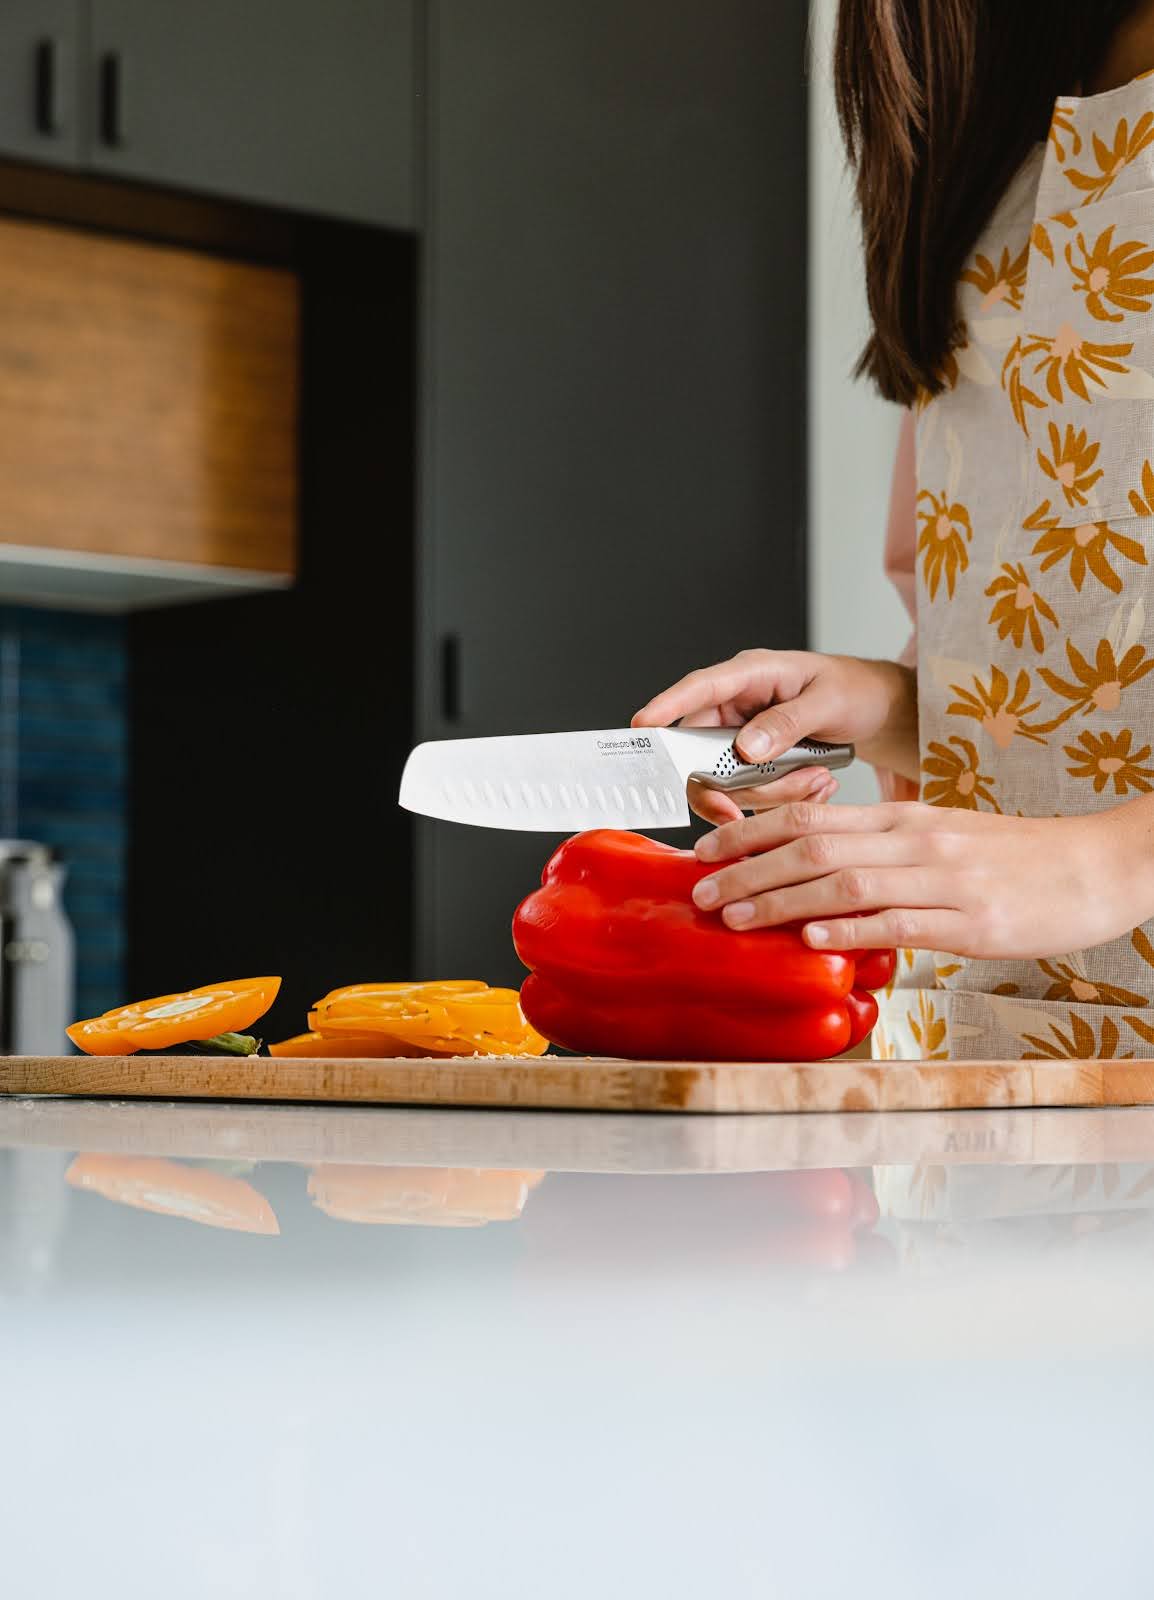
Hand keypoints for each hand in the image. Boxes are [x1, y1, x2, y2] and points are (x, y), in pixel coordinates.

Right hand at [632, 649, 916, 823]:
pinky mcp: (754, 767)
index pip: (699, 688)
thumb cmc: (854, 690)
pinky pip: (751, 795)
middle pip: (704, 753)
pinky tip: (816, 783)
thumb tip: (746, 748)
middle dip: (736, 783)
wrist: (878, 711)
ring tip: (818, 778)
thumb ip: (786, 722)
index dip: (667, 706)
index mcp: (750, 675)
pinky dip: (783, 800)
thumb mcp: (828, 700)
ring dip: (772, 793)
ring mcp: (742, 739)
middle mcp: (736, 708)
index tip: (643, 725)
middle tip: (763, 800)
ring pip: (729, 783)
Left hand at [690, 798, 1153, 958]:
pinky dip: (849, 930)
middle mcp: (914, 840)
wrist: (1097, 866)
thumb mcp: (943, 838)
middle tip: (699, 889)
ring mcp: (942, 879)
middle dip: (747, 867)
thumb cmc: (1017, 858)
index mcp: (904, 818)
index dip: (750, 832)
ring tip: (733, 916)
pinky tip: (811, 941)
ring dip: (779, 900)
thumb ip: (885, 849)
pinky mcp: (970, 920)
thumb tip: (826, 871)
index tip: (706, 850)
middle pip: (812, 845)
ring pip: (843, 883)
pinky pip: (899, 922)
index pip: (810, 815)